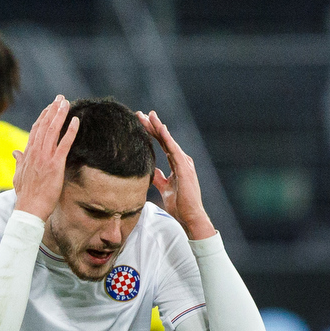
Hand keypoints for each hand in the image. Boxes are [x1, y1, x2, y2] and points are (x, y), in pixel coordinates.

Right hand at [12, 95, 79, 220]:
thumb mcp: (18, 176)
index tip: (49, 107)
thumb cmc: (25, 196)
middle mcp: (36, 153)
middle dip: (52, 110)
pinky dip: (70, 131)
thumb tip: (15, 152)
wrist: (29, 209)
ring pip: (53, 131)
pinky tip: (76, 121)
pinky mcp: (55, 165)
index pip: (35, 130)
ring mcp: (45, 158)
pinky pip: (64, 144)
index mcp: (28, 154)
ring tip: (67, 103)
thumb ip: (19, 161)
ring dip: (60, 115)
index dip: (43, 117)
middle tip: (60, 98)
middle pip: (44, 126)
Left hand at [137, 110, 215, 240]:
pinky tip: (160, 128)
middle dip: (152, 126)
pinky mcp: (184, 168)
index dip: (152, 133)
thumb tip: (150, 171)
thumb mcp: (164, 188)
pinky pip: (174, 150)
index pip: (163, 144)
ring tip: (148, 115)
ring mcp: (184, 163)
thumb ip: (158, 178)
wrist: (189, 217)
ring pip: (169, 140)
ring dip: (158, 127)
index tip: (141, 122)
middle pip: (165, 139)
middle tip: (140, 113)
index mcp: (177, 163)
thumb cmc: (179, 205)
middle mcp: (182, 160)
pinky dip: (167, 138)